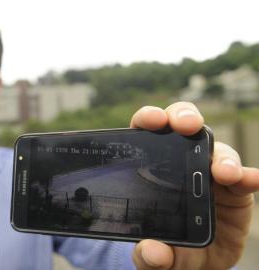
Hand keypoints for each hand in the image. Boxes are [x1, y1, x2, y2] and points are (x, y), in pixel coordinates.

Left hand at [130, 102, 258, 269]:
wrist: (198, 265)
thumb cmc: (171, 251)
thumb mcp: (155, 257)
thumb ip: (149, 256)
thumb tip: (151, 252)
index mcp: (153, 169)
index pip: (146, 134)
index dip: (149, 119)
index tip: (152, 120)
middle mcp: (182, 165)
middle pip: (183, 128)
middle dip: (185, 118)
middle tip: (187, 126)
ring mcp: (210, 174)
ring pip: (217, 150)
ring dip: (222, 156)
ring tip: (224, 173)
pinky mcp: (235, 191)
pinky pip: (244, 178)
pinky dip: (248, 175)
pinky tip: (252, 179)